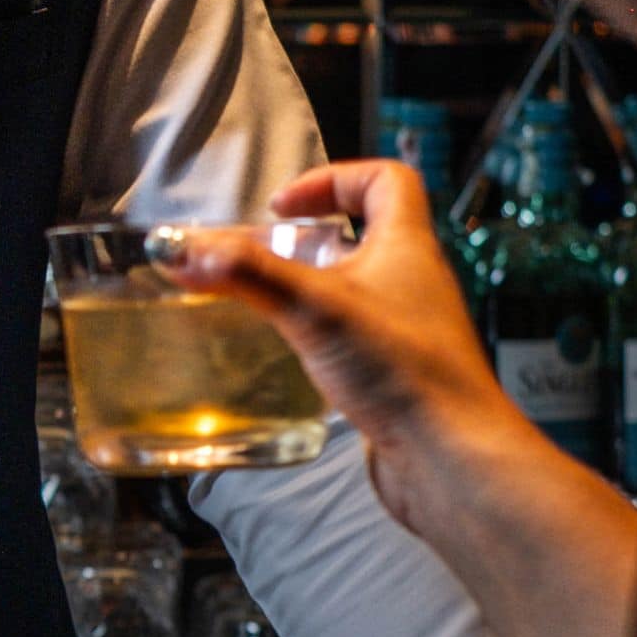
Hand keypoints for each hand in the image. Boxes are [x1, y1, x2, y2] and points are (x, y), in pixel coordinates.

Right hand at [163, 161, 543, 534]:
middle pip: (361, 235)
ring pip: (352, 288)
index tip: (281, 207)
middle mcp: (411, 281)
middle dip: (303, 241)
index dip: (331, 180)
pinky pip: (351, 335)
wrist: (450, 456)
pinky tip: (288, 354)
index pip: (385, 180)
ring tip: (261, 303)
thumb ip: (248, 275)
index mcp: (406, 246)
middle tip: (257, 258)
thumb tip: (186, 252)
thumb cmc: (403, 371)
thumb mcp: (315, 308)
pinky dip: (316, 333)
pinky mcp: (394, 371)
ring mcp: (405, 328)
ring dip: (306, 287)